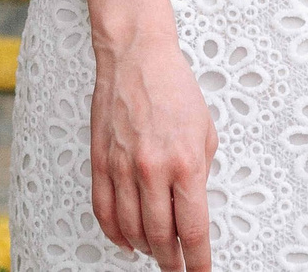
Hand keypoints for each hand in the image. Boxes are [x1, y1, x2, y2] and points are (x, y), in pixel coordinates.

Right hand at [90, 25, 214, 269]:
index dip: (198, 260)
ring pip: (131, 230)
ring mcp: (123, 168)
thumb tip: (194, 206)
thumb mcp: (206, 131)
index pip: (193, 229)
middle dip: (172, 261)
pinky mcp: (101, 162)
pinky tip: (126, 240)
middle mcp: (152, 169)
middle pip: (161, 237)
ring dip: (145, 249)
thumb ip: (201, 172)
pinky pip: (104, 212)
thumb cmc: (173, 87)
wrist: (136, 56)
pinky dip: (115, 234)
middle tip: (178, 268)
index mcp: (185, 163)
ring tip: (155, 254)